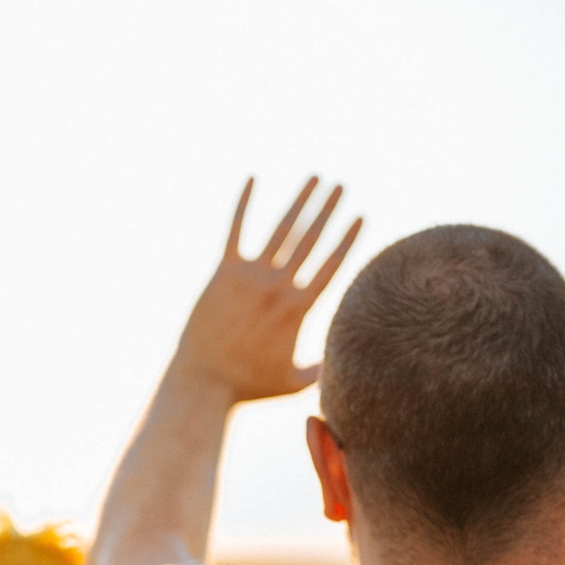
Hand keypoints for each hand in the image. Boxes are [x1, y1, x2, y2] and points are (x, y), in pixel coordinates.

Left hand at [162, 177, 362, 408]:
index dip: (348, 239)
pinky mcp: (223, 273)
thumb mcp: (292, 384)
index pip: (332, 266)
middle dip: (329, 210)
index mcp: (299, 310)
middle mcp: (278, 287)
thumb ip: (318, 370)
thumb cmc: (248, 387)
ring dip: (300, 200)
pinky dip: (243, 203)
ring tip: (315, 177)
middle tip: (342, 185)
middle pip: (311, 240)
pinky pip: (235, 230)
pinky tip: (252, 178)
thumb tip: (337, 367)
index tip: (360, 216)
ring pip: (281, 229)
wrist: (204, 382)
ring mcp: (250, 277)